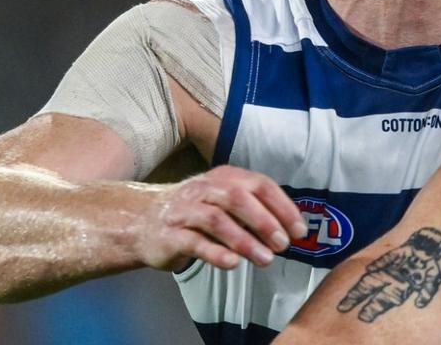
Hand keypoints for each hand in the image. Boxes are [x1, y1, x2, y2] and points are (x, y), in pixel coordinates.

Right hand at [136, 165, 306, 270]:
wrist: (141, 221)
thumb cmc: (195, 213)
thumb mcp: (224, 202)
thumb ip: (254, 209)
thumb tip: (290, 229)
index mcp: (224, 178)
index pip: (260, 185)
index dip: (282, 207)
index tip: (299, 230)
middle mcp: (204, 190)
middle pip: (238, 198)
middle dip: (265, 222)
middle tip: (282, 245)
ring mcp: (184, 211)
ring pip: (217, 220)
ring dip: (244, 240)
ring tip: (265, 259)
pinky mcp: (169, 235)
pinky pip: (194, 242)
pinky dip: (216, 253)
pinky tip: (234, 263)